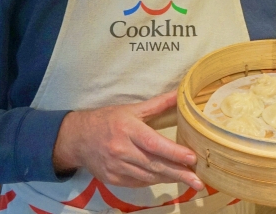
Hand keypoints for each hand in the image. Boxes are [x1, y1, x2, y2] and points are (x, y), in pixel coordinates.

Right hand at [52, 91, 202, 189]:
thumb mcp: (131, 108)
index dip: (174, 152)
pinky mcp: (112, 179)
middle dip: (178, 173)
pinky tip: (167, 179)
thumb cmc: (107, 120)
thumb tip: (180, 94)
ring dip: (169, 178)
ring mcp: (116, 167)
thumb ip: (157, 104)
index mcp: (127, 129)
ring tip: (189, 180)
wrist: (77, 138)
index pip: (154, 143)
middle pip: (154, 164)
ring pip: (148, 176)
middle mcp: (121, 150)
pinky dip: (154, 181)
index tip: (192, 158)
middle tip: (198, 180)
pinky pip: (138, 183)